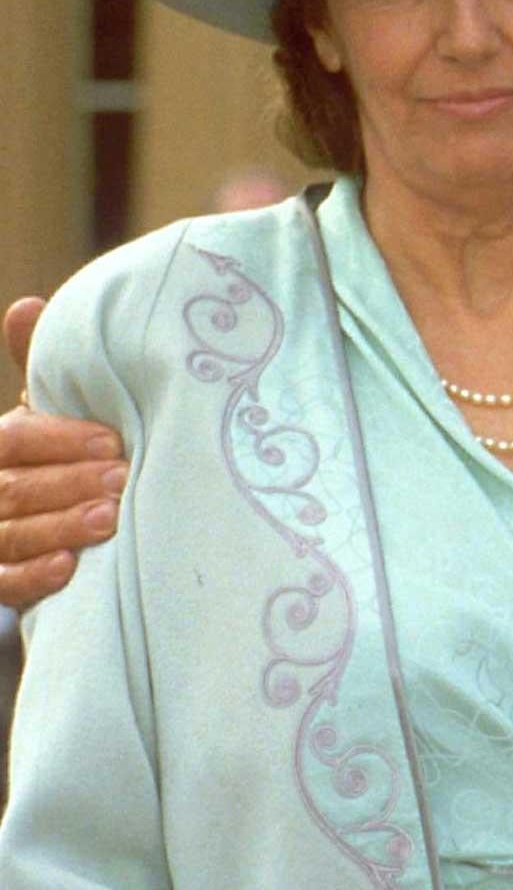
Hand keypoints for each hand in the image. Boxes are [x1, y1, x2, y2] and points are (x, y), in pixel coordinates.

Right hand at [0, 296, 125, 610]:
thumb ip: (39, 369)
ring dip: (61, 527)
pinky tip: (70, 568)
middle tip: (123, 479)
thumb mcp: (44, 417)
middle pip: (14, 489)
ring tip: (110, 519)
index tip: (112, 441)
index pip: (12, 440)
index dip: (58, 440)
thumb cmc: (49, 459)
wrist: (40, 526)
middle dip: (70, 484)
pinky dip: (35, 576)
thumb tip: (27, 305)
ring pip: (11, 534)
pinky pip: (4, 584)